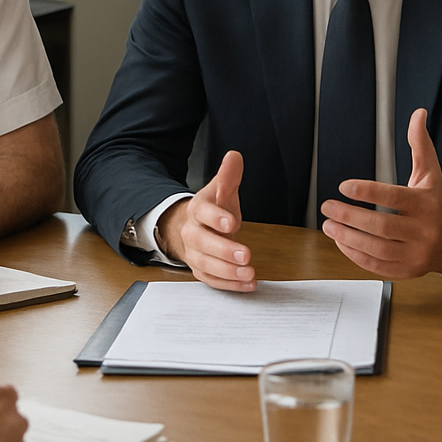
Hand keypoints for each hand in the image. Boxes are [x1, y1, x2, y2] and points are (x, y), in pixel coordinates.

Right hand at [156, 151, 255, 291]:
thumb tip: (234, 156)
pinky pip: (211, 280)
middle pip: (202, 243)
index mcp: (197, 210)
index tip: (232, 223)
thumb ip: (229, 176)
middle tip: (246, 255)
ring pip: (205, 264)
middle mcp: (192, 232)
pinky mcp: (201, 270)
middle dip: (223, 250)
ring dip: (227, 271)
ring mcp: (195, 253)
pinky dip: (229, 284)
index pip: (202, 213)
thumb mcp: (221, 190)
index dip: (215, 218)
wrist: (195, 228)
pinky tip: (248, 283)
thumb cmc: (213, 210)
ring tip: (249, 272)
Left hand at [320, 109, 441, 278]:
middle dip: (350, 216)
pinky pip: (376, 265)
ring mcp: (415, 253)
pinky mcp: (407, 270)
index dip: (368, 192)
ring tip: (328, 224)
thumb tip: (417, 114)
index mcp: (427, 204)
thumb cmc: (436, 202)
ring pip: (376, 248)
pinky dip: (355, 254)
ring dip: (348, 237)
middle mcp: (423, 231)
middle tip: (327, 206)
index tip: (344, 186)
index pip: (395, 197)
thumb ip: (420, 145)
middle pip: (382, 226)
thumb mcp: (430, 172)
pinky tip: (341, 240)